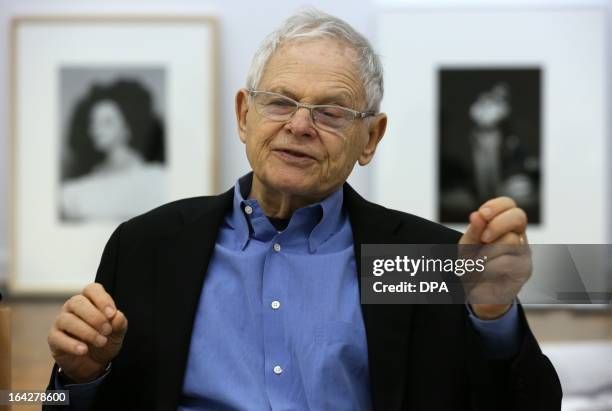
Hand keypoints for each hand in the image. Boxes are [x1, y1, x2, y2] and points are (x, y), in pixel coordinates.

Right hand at [48, 283, 127, 382]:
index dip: (102, 299)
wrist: (95, 362)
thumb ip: (119, 323)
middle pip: (77, 302)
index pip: (92, 289)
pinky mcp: (54, 338)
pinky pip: (58, 338)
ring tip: (101, 342)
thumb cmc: (105, 339)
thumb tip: (117, 316)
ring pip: (67, 320)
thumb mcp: (117, 332)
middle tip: (107, 330)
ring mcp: (61, 322)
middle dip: (94, 317)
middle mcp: (73, 307)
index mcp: (90, 300)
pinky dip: (72, 345)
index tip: (112, 314)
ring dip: (87, 332)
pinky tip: (84, 350)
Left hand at [459, 197, 531, 319]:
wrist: (477, 294)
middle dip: (496, 224)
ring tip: (479, 263)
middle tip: (483, 239)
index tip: (482, 214)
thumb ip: (473, 231)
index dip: (497, 206)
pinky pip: (508, 261)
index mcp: (504, 226)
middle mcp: (518, 236)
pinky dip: (490, 267)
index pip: (509, 205)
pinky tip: (486, 273)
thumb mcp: (467, 246)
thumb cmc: (474, 266)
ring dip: (488, 251)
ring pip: (510, 240)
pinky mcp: (525, 270)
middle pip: (518, 216)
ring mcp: (524, 253)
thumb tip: (476, 215)